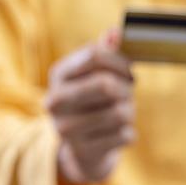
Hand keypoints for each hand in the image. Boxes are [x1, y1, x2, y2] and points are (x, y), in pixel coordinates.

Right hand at [45, 29, 135, 184]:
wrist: (81, 150)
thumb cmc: (94, 102)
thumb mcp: (95, 75)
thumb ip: (107, 52)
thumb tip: (116, 32)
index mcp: (58, 74)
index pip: (96, 54)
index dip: (121, 61)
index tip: (130, 72)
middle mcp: (55, 101)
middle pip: (107, 84)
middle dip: (127, 89)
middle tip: (127, 94)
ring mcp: (67, 129)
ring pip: (121, 112)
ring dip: (129, 112)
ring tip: (121, 114)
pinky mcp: (84, 151)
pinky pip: (125, 135)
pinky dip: (128, 133)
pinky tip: (115, 134)